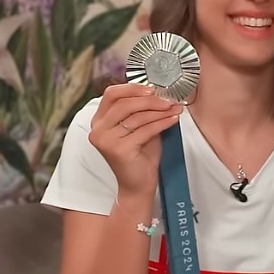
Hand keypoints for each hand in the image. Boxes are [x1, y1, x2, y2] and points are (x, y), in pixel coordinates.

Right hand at [88, 83, 182, 197]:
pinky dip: (162, 123)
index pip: (111, 94)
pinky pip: (145, 130)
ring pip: (136, 116)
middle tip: (169, 100)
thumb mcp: (139, 127)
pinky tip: (172, 120)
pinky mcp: (119, 150)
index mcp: (99, 121)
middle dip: (150, 100)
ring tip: (174, 109)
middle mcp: (98, 130)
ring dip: (160, 111)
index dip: (133, 88)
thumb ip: (141, 110)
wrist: (138, 185)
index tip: (153, 89)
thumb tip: (159, 92)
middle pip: (124, 103)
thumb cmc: (139, 155)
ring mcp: (106, 140)